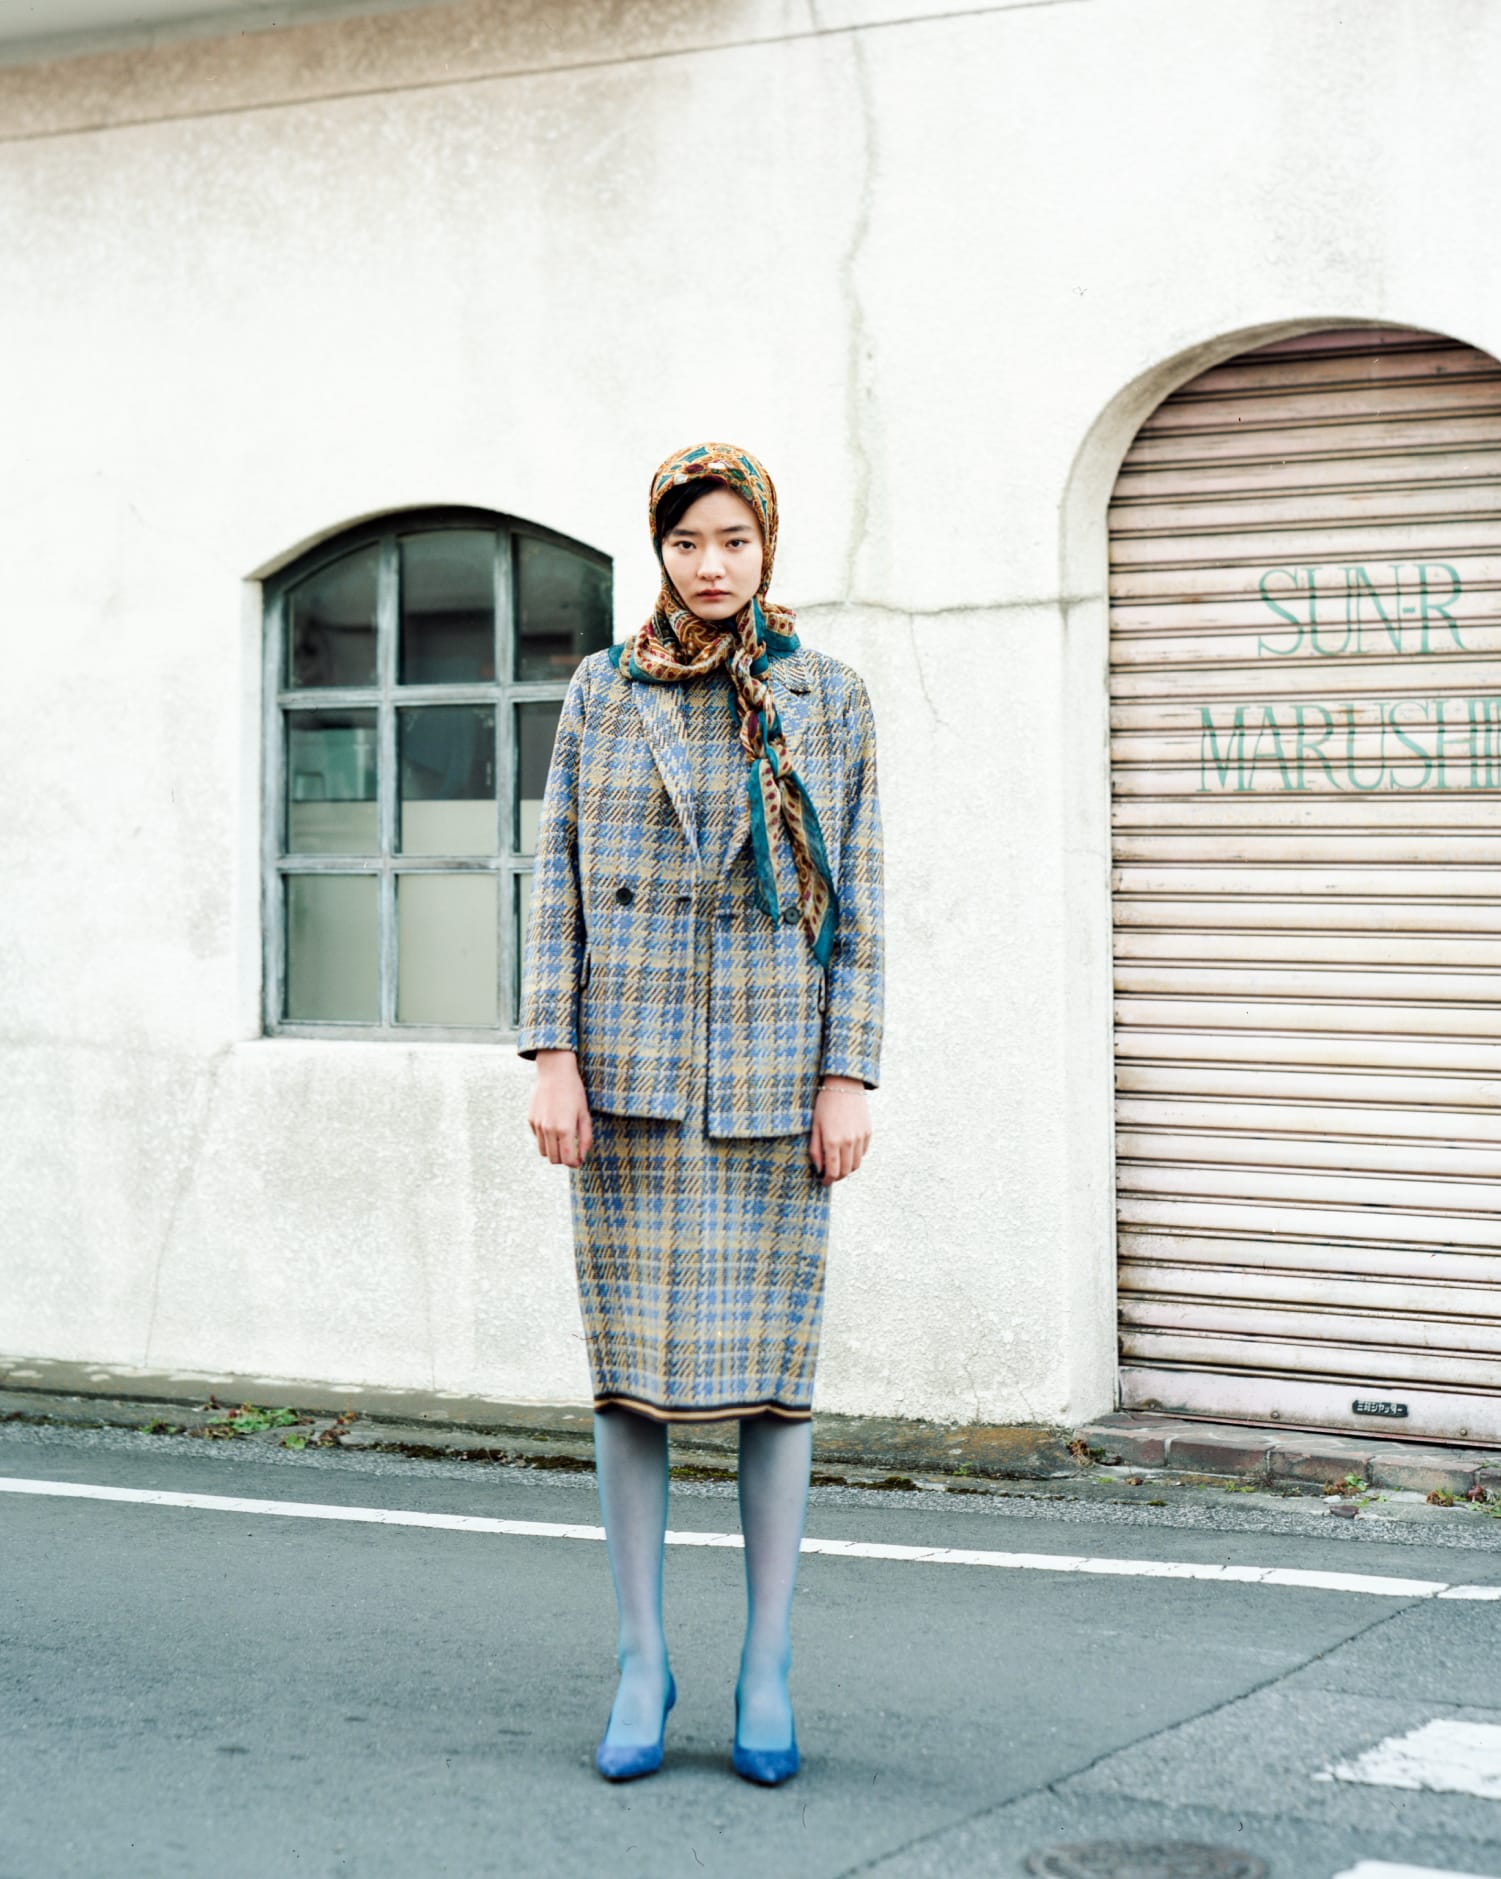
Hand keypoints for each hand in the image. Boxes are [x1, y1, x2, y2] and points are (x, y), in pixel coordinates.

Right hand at [528, 1050, 592, 1167]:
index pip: (567, 1159)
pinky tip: (553, 1126)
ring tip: (562, 1141)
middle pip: (554, 1159)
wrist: (555, 1072)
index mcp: (565, 1129)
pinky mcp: (530, 1120)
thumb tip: (583, 1157)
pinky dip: (545, 1139)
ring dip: (553, 1151)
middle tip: (572, 1152)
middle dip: (564, 1160)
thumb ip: (585, 1138)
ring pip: (543, 1151)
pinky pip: (537, 1138)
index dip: (575, 1164)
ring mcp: (537, 1125)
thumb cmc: (574, 1092)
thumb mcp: (585, 1114)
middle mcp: (548, 1130)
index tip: (579, 1161)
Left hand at [809, 1077, 870, 1185]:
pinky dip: (855, 1157)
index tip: (823, 1182)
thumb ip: (816, 1149)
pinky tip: (847, 1152)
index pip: (833, 1171)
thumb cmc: (825, 1104)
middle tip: (830, 1175)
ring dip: (847, 1169)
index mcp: (832, 1141)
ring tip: (838, 1165)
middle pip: (846, 1171)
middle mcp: (849, 1142)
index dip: (827, 1180)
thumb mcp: (815, 1126)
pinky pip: (863, 1153)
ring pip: (856, 1164)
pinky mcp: (868, 1132)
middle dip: (837, 1177)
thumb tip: (819, 1168)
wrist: (844, 1085)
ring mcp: (860, 1137)